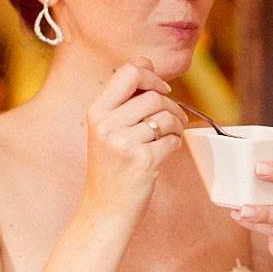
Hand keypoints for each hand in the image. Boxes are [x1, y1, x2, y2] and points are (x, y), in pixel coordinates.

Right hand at [81, 58, 185, 221]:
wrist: (105, 210)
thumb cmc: (110, 168)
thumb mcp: (106, 129)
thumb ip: (124, 98)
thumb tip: (144, 61)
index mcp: (96, 112)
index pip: (129, 72)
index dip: (152, 76)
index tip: (162, 90)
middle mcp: (106, 125)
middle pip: (154, 96)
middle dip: (171, 106)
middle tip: (174, 120)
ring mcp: (124, 143)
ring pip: (167, 117)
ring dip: (176, 126)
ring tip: (169, 137)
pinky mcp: (143, 161)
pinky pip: (173, 140)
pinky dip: (175, 145)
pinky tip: (164, 153)